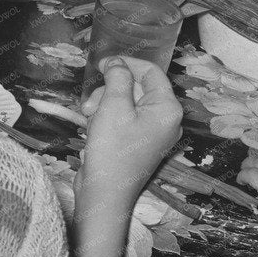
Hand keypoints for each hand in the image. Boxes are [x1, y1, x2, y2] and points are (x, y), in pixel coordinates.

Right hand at [80, 56, 182, 197]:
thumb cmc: (112, 149)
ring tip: (89, 118)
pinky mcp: (139, 143)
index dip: (126, 63)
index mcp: (168, 109)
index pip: (151, 72)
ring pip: (127, 103)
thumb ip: (118, 78)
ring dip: (105, 105)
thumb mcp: (113, 106)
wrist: (104, 194)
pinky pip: (125, 119)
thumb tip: (117, 62)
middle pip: (137, 88)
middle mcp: (166, 120)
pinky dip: (108, 118)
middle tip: (90, 103)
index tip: (102, 63)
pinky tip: (94, 128)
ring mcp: (153, 133)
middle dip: (110, 91)